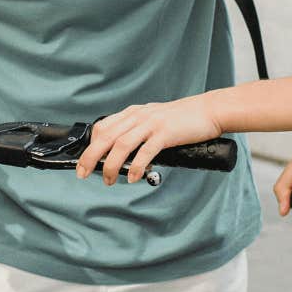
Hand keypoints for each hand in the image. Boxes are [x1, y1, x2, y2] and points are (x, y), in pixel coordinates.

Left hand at [75, 97, 223, 185]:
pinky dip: (136, 166)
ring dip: (111, 164)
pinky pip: (146, 151)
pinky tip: (133, 177)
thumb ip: (139, 133)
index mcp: (134, 113)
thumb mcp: (154, 120)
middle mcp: (139, 116)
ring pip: (121, 144)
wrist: (208, 111)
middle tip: (83, 173)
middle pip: (106, 136)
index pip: (103, 127)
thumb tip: (125, 156)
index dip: (91, 145)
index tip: (85, 162)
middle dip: (91, 156)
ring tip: (108, 180)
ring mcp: (151, 124)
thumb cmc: (183, 119)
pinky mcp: (165, 133)